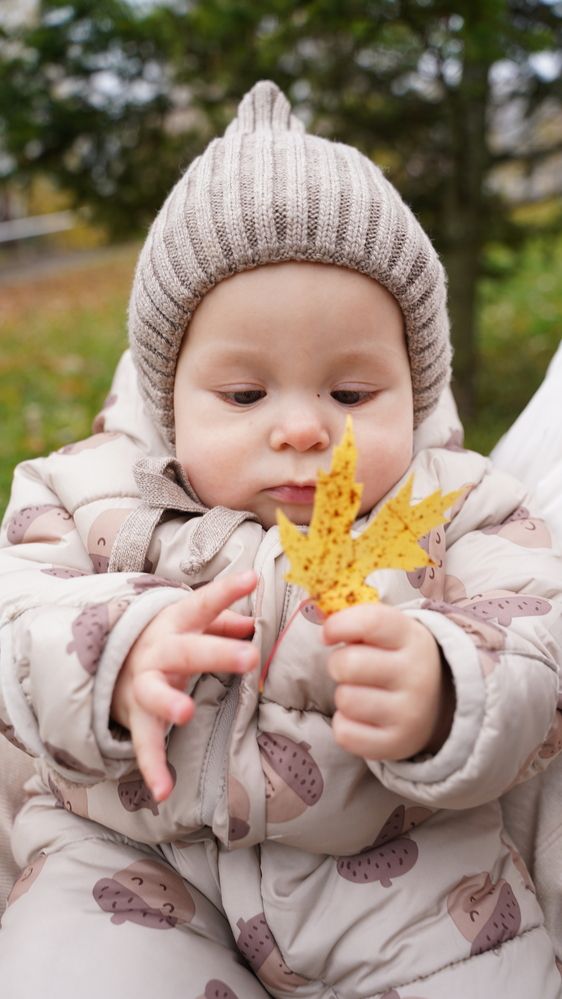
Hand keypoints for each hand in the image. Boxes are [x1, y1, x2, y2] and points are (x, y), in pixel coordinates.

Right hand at [111, 570, 258, 801]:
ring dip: (169, 702)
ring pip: (153, 693)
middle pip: (186, 650)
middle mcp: (157, 652)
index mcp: (175, 624)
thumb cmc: (164, 640)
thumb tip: (254, 621)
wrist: (108, 664)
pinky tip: (163, 792)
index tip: (251, 578)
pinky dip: (153, 768)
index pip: (204, 604)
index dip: (226, 591)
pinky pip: (144, 743)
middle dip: (216, 653)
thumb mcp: (188, 623)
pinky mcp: (136, 717)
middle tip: (249, 656)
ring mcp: (143, 685)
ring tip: (186, 713)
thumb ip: (222, 620)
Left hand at [323, 602, 454, 761]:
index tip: (329, 634)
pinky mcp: (396, 744)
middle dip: (338, 664)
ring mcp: (409, 713)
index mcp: (412, 638)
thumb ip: (357, 620)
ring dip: (344, 696)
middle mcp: (416, 675)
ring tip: (362, 693)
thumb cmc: (395, 658)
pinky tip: (362, 717)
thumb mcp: (389, 633)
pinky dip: (345, 725)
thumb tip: (320, 615)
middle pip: (347, 664)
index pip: (370, 622)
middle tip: (349, 668)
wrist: (437, 704)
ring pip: (345, 699)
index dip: (339, 625)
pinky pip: (344, 733)